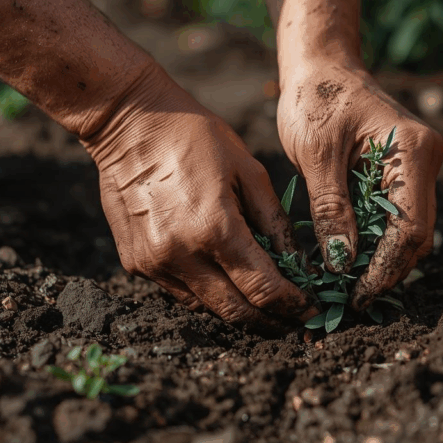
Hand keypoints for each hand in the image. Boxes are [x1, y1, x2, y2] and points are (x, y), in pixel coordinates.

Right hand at [81, 64, 319, 329]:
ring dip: (241, 312)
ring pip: (207, 308)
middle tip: (296, 320)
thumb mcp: (249, 171)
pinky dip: (209, 296)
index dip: (293, 305)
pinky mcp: (136, 263)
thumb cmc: (197, 137)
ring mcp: (154, 263)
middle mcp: (180, 255)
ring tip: (268, 308)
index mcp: (215, 229)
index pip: (263, 289)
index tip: (312, 309)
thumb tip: (300, 264)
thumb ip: (275, 222)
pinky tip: (229, 284)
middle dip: (271, 321)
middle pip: (236, 310)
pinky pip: (181, 293)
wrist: (129, 122)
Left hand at [276, 57, 442, 310]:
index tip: (357, 295)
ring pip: (408, 229)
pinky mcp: (402, 174)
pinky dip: (374, 241)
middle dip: (386, 269)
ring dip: (380, 259)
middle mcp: (424, 160)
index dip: (386, 267)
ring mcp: (417, 167)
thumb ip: (331, 208)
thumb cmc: (314, 99)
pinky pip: (394, 216)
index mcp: (412, 149)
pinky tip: (349, 260)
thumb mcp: (316, 154)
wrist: (320, 66)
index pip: (411, 226)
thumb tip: (342, 263)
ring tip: (346, 287)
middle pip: (417, 233)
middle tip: (351, 300)